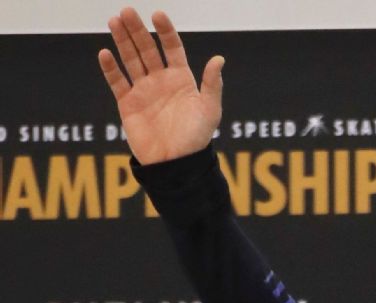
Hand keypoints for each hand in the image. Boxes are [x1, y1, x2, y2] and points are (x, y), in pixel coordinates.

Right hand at [99, 8, 223, 164]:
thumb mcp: (210, 110)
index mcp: (182, 79)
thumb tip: (219, 59)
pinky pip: (117, 82)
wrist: (176, 163)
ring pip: (131, 60)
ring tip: (114, 21)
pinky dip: (110, 68)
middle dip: (137, 30)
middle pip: (147, 49)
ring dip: (122, 41)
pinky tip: (105, 53)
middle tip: (127, 11)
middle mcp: (161, 81)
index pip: (172, 48)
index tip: (158, 15)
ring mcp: (143, 90)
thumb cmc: (197, 138)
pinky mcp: (128, 103)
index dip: (165, 31)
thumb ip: (212, 85)